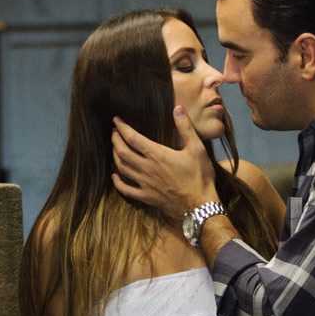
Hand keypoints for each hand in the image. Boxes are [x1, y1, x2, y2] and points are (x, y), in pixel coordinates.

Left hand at [111, 106, 216, 220]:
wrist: (201, 207)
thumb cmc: (200, 177)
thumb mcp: (197, 149)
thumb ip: (186, 127)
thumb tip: (177, 108)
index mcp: (157, 155)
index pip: (132, 138)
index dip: (122, 128)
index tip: (116, 120)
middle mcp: (147, 169)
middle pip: (123, 152)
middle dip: (115, 140)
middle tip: (114, 131)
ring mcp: (145, 184)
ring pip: (122, 168)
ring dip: (116, 156)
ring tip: (115, 148)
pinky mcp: (147, 197)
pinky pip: (127, 190)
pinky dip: (118, 182)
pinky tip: (115, 177)